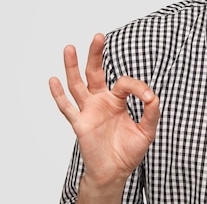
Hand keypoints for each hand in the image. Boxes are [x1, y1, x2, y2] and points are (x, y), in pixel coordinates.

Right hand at [49, 34, 159, 187]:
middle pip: (95, 72)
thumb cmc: (128, 150)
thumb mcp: (146, 130)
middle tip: (98, 36)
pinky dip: (58, 95)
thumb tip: (154, 96)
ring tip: (69, 48)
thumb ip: (151, 112)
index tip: (149, 98)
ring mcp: (88, 111)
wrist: (115, 172)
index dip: (138, 87)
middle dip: (96, 54)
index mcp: (117, 100)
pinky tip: (53, 80)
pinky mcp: (80, 124)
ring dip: (73, 67)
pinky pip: (67, 108)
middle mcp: (100, 101)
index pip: (124, 82)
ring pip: (77, 85)